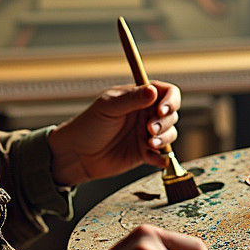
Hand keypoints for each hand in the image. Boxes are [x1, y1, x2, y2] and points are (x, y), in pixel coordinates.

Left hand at [48, 82, 180, 185]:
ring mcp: (146, 134)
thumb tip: (154, 90)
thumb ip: (132, 99)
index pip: (167, 93)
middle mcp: (146, 114)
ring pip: (170, 134)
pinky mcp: (144, 153)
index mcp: (139, 97)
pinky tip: (154, 159)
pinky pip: (162, 156)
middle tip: (149, 129)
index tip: (162, 110)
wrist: (77, 154)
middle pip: (172, 115)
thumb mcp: (108, 107)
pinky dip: (161, 158)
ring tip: (149, 144)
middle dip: (164, 122)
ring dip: (164, 139)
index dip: (170, 101)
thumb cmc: (88, 124)